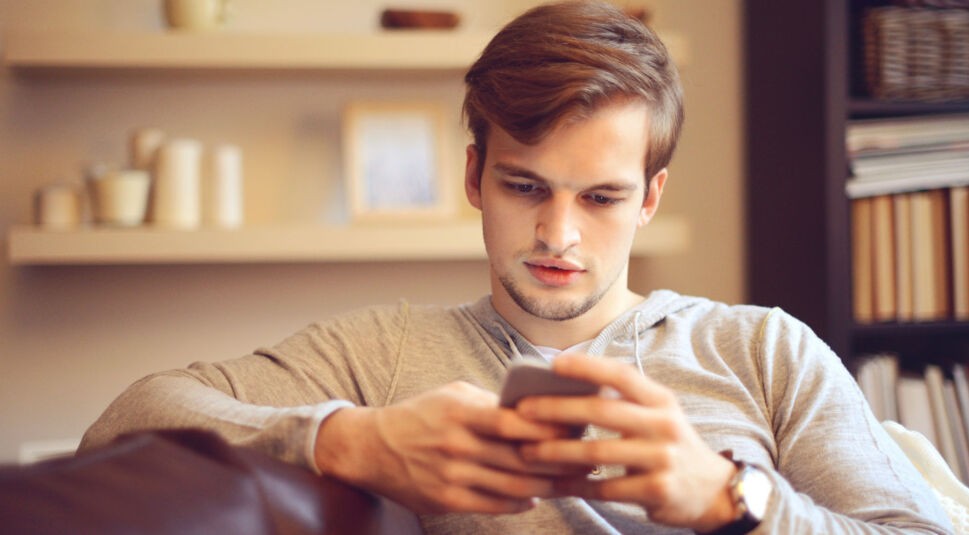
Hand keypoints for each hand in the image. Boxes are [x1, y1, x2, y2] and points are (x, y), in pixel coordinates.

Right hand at [314, 381, 573, 513]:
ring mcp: (451, 476)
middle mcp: (456, 445)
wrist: (370, 447)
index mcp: (461, 413)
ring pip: (513, 486)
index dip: (549, 427)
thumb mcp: (452, 395)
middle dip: (558, 462)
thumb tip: (537, 410)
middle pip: (520, 459)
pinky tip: (534, 496)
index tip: (575, 428)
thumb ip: (491, 402)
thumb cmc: (420, 415)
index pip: (513, 421)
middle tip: (584, 461)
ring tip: (567, 482)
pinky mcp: (446, 500)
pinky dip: (520, 503)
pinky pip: (494, 506)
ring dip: (546, 486)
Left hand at [515, 354, 737, 531]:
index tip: (553, 364)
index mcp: (661, 400)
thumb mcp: (658, 415)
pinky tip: (555, 484)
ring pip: (597, 452)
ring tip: (527, 452)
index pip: (621, 374)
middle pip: (601, 410)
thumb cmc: (669, 445)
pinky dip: (576, 485)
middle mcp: (664, 424)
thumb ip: (623, 401)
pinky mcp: (657, 490)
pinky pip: (606, 487)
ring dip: (556, 452)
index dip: (587, 366)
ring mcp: (662, 458)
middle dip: (557, 409)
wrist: (712, 491)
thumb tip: (566, 385)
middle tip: (523, 411)